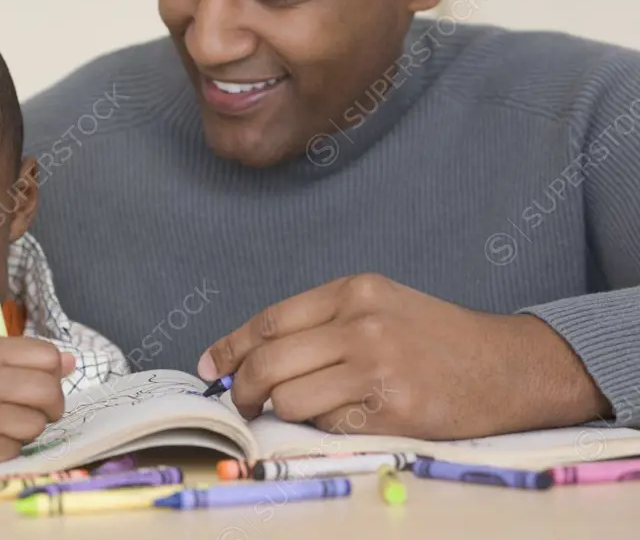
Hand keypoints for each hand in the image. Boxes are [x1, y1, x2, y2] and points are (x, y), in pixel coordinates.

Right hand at [0, 337, 74, 465]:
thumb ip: (20, 355)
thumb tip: (70, 361)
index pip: (47, 355)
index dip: (53, 368)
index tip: (45, 377)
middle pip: (49, 391)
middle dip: (54, 403)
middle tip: (43, 407)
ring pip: (36, 424)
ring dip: (31, 425)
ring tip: (9, 420)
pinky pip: (16, 448)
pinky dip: (9, 445)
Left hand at [197, 274, 609, 439]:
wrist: (508, 365)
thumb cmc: (436, 337)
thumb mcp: (379, 307)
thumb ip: (320, 325)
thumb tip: (251, 357)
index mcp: (353, 292)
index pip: (270, 321)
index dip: (232, 347)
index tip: (212, 366)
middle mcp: (361, 324)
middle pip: (269, 362)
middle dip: (244, 388)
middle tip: (243, 402)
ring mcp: (377, 367)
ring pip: (289, 398)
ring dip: (284, 411)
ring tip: (305, 409)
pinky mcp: (392, 409)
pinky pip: (327, 426)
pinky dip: (324, 427)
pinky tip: (346, 417)